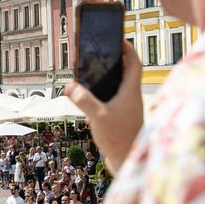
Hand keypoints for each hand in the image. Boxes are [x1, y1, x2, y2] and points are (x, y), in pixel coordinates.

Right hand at [63, 40, 142, 174]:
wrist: (128, 165)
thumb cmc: (119, 139)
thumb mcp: (97, 117)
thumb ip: (83, 100)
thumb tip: (70, 85)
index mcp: (130, 92)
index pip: (134, 63)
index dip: (128, 48)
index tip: (119, 38)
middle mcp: (132, 99)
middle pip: (126, 73)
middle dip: (115, 62)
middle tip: (101, 55)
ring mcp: (128, 110)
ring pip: (119, 89)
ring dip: (108, 81)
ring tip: (92, 78)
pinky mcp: (122, 121)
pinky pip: (113, 104)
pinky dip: (103, 99)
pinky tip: (89, 109)